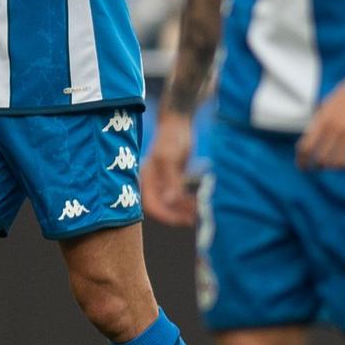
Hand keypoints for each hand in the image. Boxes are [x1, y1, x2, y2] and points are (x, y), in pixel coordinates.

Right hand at [142, 109, 195, 227]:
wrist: (178, 123)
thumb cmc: (171, 137)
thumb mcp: (170, 158)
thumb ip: (170, 180)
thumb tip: (170, 201)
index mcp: (146, 178)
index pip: (151, 205)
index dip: (164, 215)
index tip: (179, 220)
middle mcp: (152, 182)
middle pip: (162, 207)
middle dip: (176, 214)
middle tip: (191, 219)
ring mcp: (162, 182)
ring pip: (171, 203)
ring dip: (183, 209)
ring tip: (198, 211)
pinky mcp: (173, 180)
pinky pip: (179, 196)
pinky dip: (187, 201)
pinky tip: (197, 203)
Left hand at [297, 69, 344, 170]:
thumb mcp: (326, 106)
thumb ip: (317, 125)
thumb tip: (308, 148)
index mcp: (323, 119)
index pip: (306, 147)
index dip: (302, 161)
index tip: (303, 167)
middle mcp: (337, 126)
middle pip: (321, 157)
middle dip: (317, 166)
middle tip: (318, 168)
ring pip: (339, 162)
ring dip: (334, 167)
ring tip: (334, 166)